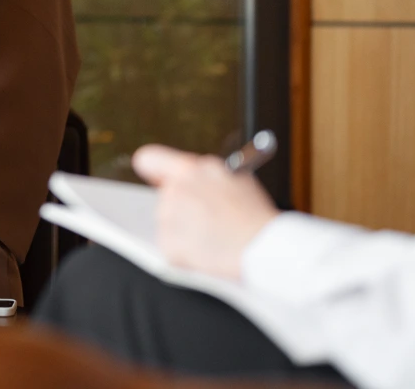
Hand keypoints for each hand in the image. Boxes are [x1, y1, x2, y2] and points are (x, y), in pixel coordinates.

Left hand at [132, 144, 279, 281]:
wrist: (265, 247)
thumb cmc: (255, 216)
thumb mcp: (234, 178)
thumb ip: (205, 174)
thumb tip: (187, 177)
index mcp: (191, 168)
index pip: (149, 159)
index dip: (152, 169)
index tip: (156, 178)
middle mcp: (176, 188)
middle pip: (165, 199)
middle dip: (181, 211)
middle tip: (207, 222)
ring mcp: (170, 216)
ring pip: (168, 225)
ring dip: (185, 234)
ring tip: (214, 239)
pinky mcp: (169, 243)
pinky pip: (171, 249)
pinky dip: (185, 255)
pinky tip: (208, 253)